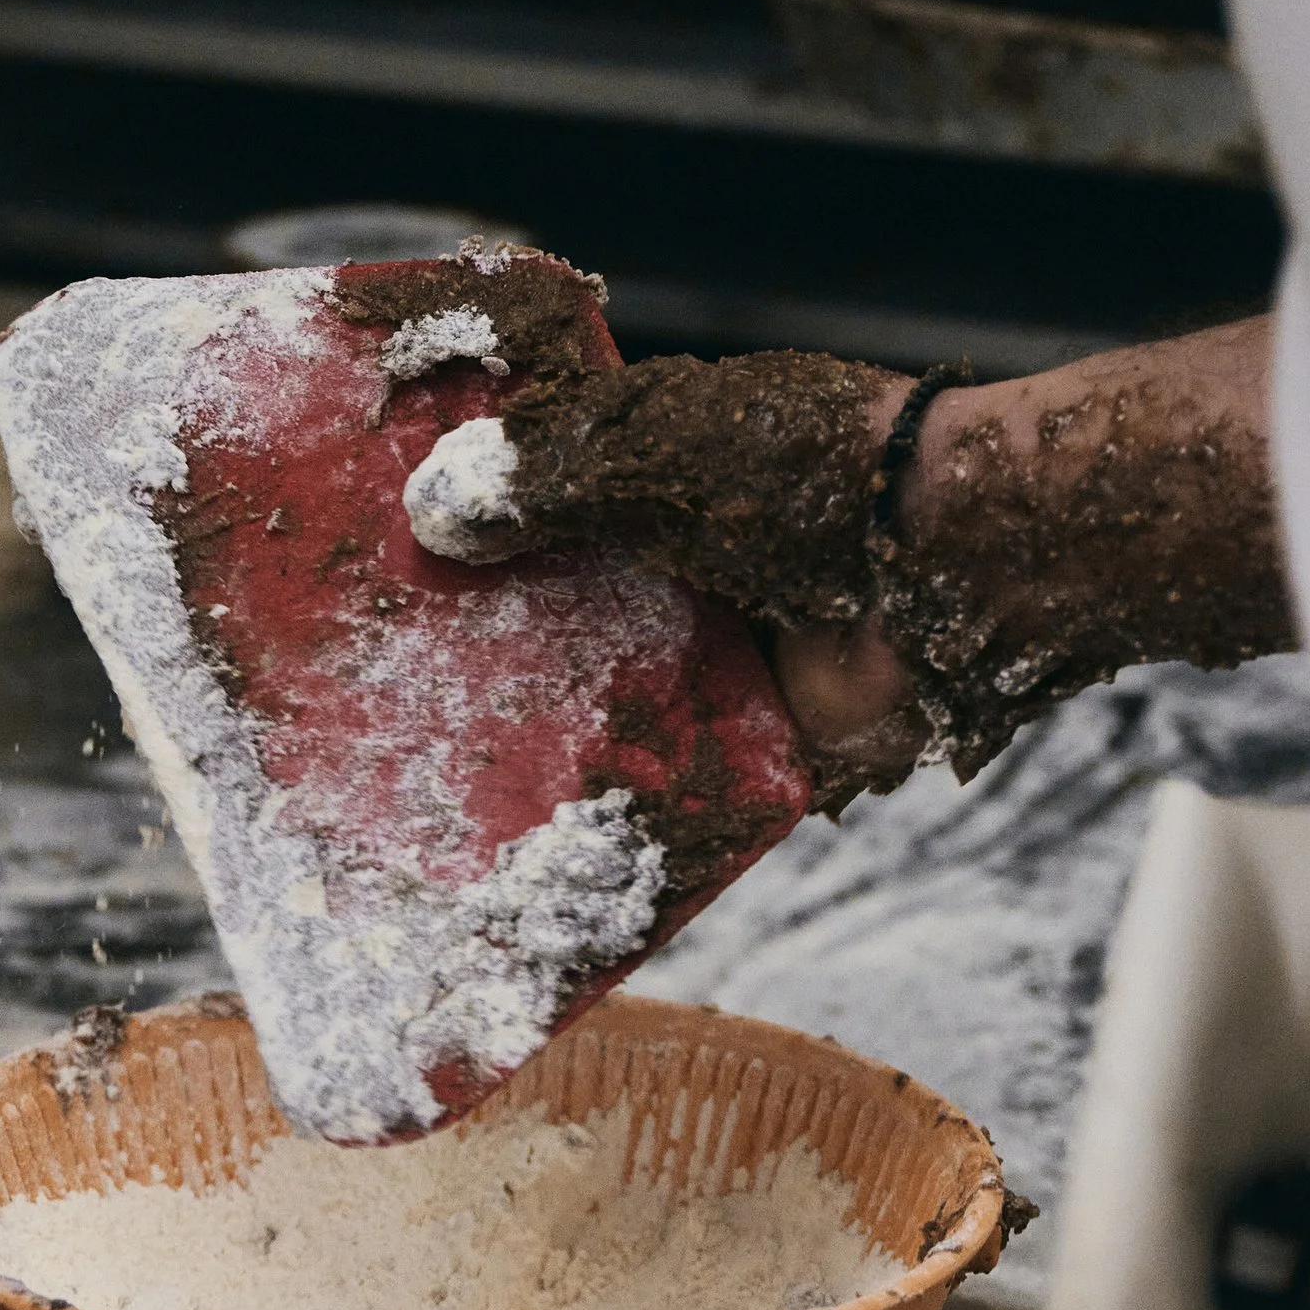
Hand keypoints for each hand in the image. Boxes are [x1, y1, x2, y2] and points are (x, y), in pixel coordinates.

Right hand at [402, 322, 1291, 799]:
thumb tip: (430, 511)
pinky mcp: (735, 754)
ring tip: (393, 790)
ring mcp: (700, 666)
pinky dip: (590, 827)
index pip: (517, 501)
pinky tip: (499, 862)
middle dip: (456, 653)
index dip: (444, 527)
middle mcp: (663, 572)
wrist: (958, 567)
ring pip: (578, 713)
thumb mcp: (647, 447)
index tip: (353, 557)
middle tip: (351, 688)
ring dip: (508, 749)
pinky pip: (647, 798)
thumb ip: (536, 477)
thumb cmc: (810, 475)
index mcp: (643, 474)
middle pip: (532, 618)